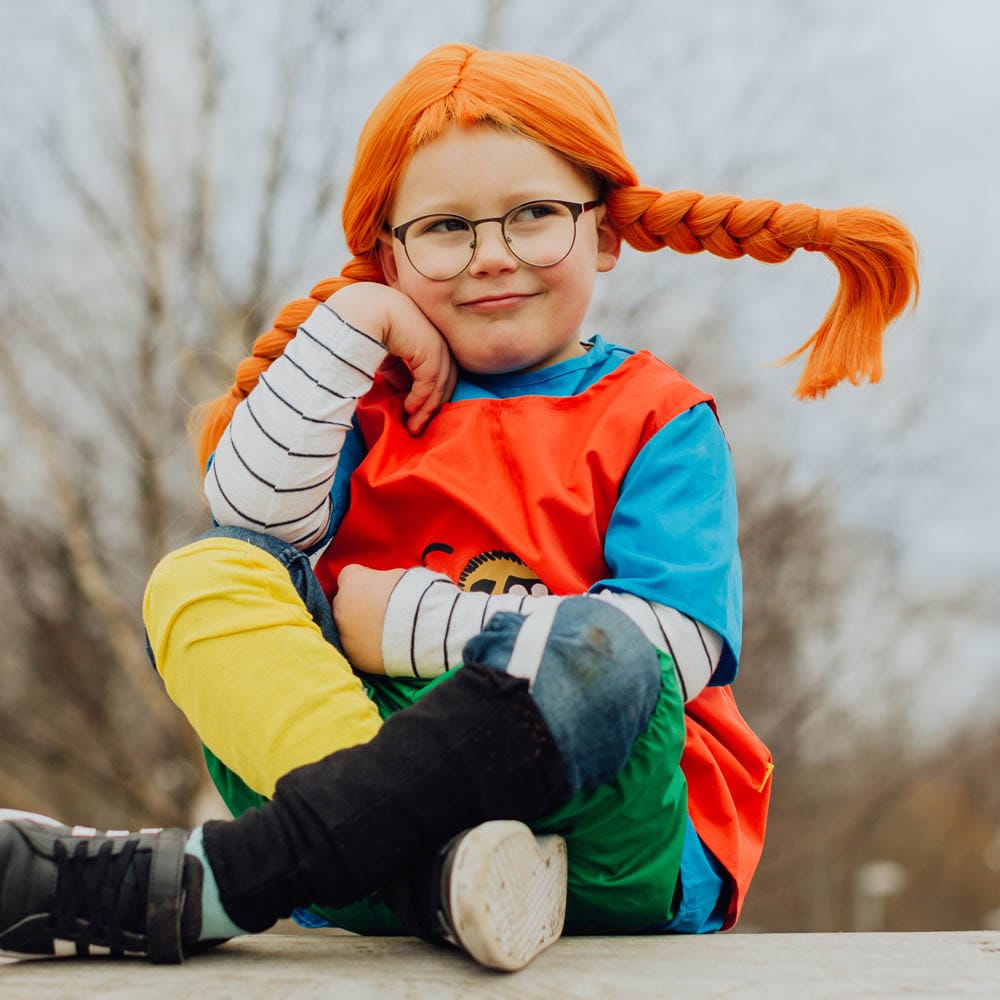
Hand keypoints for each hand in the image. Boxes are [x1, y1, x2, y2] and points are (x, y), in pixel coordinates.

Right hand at [327, 283, 456, 434]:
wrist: (358, 312)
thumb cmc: (364, 330)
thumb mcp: (385, 356)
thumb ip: (399, 372)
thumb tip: (406, 393)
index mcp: (425, 334)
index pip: (437, 369)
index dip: (429, 394)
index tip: (416, 414)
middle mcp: (434, 335)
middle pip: (444, 377)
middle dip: (431, 406)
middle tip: (418, 427)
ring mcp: (435, 339)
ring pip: (439, 382)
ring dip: (426, 408)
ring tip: (413, 426)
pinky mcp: (431, 346)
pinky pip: (429, 380)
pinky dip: (421, 398)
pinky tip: (408, 409)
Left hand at [333, 564, 404, 673]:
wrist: (423, 628)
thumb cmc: (414, 595)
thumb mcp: (398, 575)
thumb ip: (382, 580)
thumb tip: (385, 585)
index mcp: (351, 581)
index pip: (348, 576)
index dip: (363, 582)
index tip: (376, 587)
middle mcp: (341, 606)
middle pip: (344, 604)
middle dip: (358, 606)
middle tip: (381, 612)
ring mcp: (345, 633)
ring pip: (348, 629)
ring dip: (361, 629)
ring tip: (385, 632)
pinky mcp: (354, 656)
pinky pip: (357, 650)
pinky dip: (367, 648)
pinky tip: (385, 647)